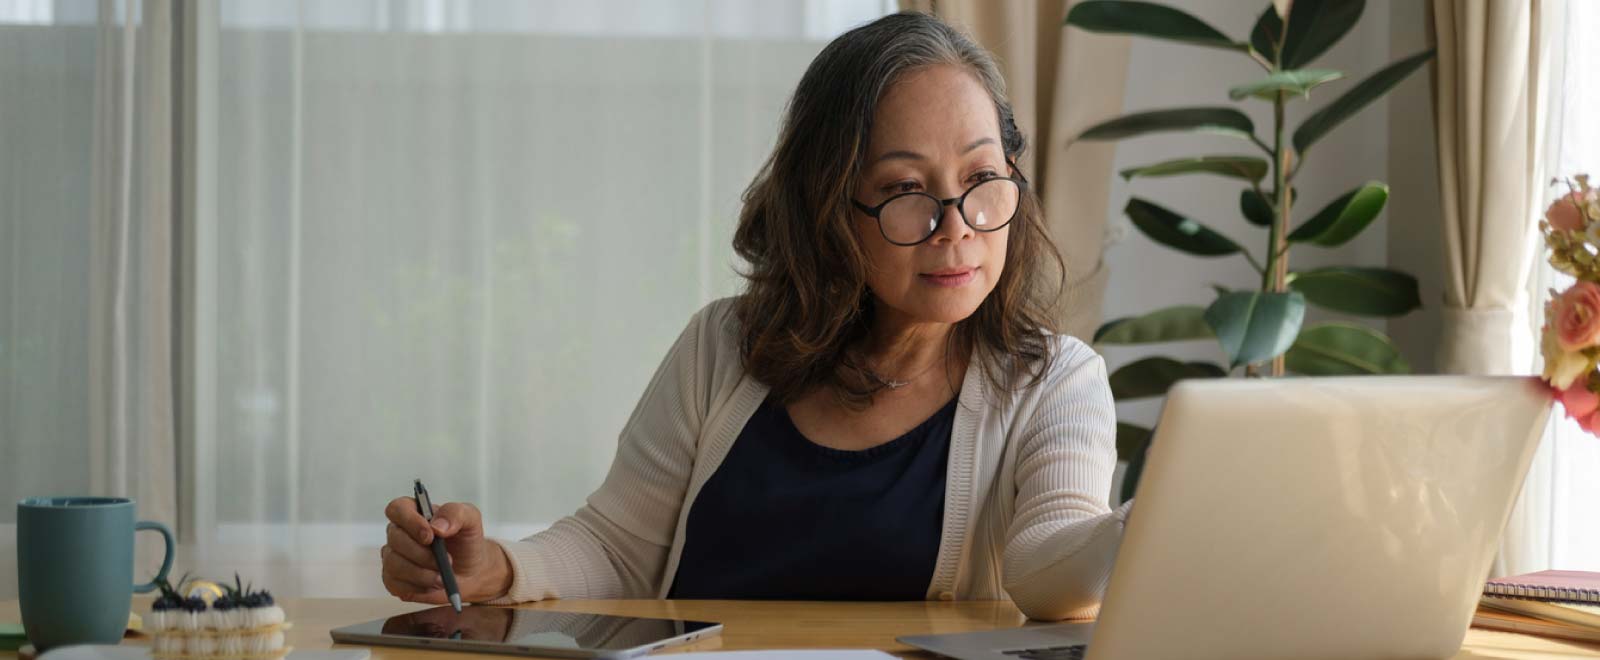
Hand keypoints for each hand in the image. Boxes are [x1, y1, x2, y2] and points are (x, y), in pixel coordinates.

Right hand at [382, 498, 512, 603]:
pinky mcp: (393, 580)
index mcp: (413, 512)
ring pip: (394, 564)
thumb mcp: (470, 519)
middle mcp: (398, 533)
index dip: (410, 521)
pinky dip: (418, 587)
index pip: (396, 509)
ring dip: (421, 573)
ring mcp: (393, 556)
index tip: (430, 536)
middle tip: (446, 560)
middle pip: (395, 539)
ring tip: (442, 577)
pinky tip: (433, 584)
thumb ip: (456, 513)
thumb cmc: (466, 541)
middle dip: (422, 553)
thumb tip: (437, 526)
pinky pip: (395, 584)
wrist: (471, 570)